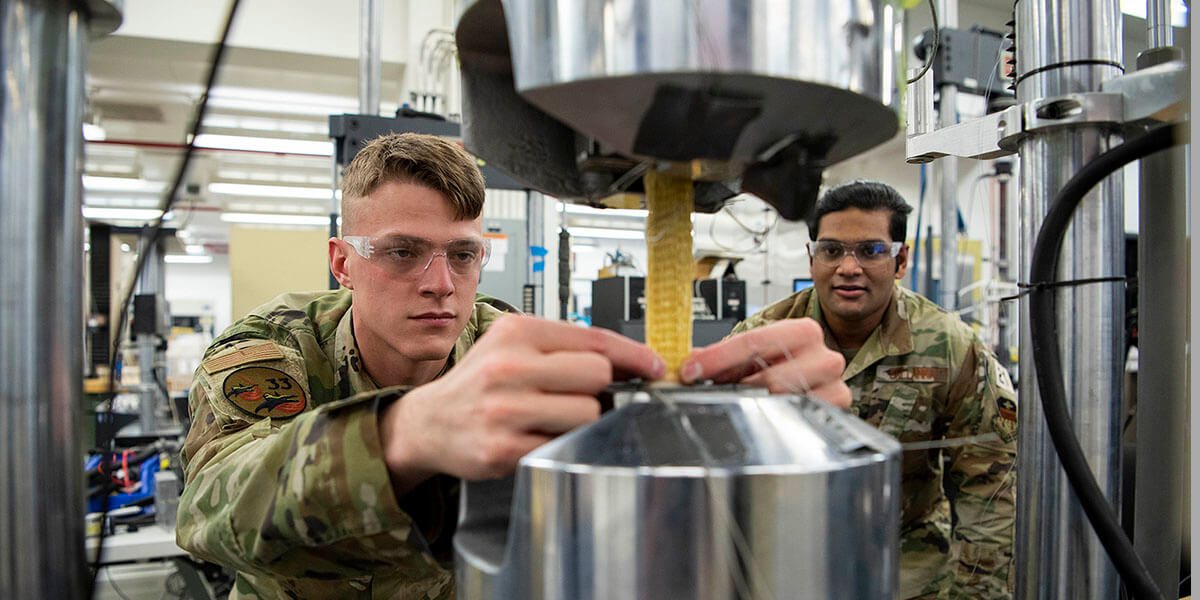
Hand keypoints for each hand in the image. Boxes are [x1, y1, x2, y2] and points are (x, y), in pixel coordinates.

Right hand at [378, 315, 663, 490]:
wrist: (429, 422)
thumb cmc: (481, 381)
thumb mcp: (514, 345)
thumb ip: (564, 347)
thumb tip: (629, 361)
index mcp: (517, 332)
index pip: (595, 339)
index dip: (633, 355)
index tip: (653, 367)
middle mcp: (509, 366)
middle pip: (598, 374)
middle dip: (598, 388)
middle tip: (576, 395)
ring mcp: (505, 409)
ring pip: (587, 413)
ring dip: (581, 420)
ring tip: (551, 417)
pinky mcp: (503, 448)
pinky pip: (562, 445)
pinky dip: (557, 443)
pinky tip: (533, 436)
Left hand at [679, 318, 849, 408]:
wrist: (816, 383)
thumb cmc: (783, 366)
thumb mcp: (754, 356)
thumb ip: (723, 357)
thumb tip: (689, 364)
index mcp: (803, 331)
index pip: (753, 342)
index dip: (716, 358)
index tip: (689, 370)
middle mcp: (824, 356)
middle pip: (767, 377)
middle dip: (732, 387)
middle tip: (707, 392)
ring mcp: (834, 386)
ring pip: (781, 400)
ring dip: (752, 405)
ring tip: (738, 403)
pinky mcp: (836, 413)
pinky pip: (797, 420)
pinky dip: (773, 420)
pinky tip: (761, 417)